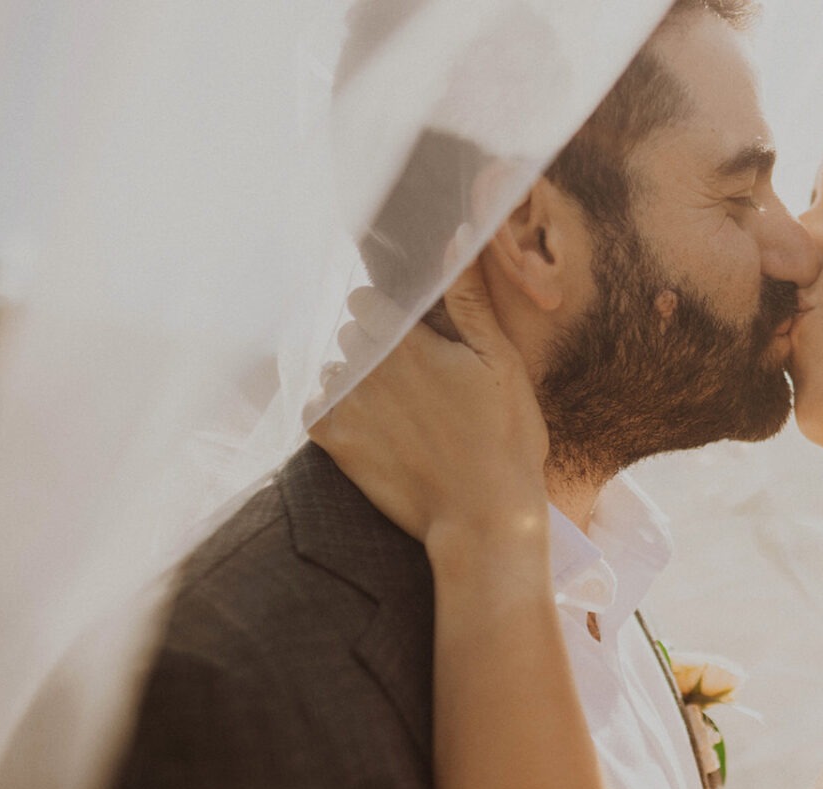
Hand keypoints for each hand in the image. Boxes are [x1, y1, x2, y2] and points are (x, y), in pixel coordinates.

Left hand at [309, 260, 548, 549]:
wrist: (483, 518)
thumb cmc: (505, 438)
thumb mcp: (501, 363)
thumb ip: (470, 300)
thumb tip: (455, 236)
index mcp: (406, 341)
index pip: (365, 301)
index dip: (389, 315)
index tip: (416, 339)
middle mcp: (366, 368)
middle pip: (350, 336)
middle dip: (374, 348)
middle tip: (416, 381)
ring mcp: (347, 407)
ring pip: (335, 372)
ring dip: (357, 382)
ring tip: (398, 412)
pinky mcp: (335, 442)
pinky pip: (317, 408)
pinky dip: (337, 413)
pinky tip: (372, 429)